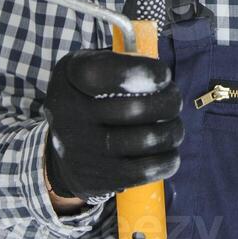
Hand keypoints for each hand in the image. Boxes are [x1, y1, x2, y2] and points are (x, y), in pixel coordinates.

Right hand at [42, 48, 183, 200]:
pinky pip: (142, 172)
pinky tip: (170, 151)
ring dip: (172, 132)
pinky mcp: (95, 177)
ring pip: (144, 141)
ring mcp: (80, 149)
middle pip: (133, 110)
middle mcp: (68, 114)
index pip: (103, 73)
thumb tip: (161, 74)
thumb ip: (121, 60)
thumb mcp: (91, 66)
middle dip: (169, 103)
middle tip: (175, 100)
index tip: (164, 75)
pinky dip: (166, 160)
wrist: (62, 148)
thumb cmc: (89, 97)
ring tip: (174, 126)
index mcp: (69, 77)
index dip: (142, 72)